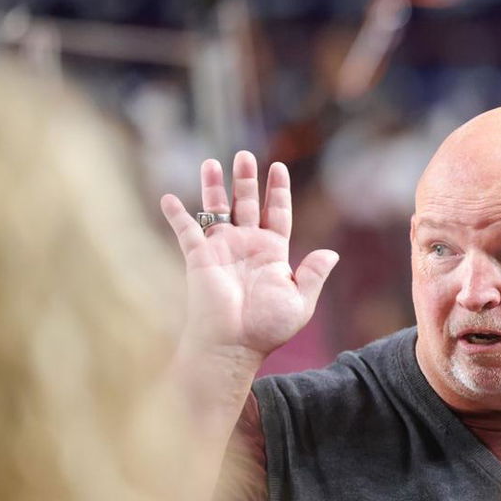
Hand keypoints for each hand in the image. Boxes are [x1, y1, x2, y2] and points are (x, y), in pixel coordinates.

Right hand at [160, 150, 337, 361]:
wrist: (233, 345)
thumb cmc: (266, 328)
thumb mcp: (300, 302)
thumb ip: (313, 275)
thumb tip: (331, 253)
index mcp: (272, 253)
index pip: (276, 213)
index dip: (277, 191)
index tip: (278, 168)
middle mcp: (246, 246)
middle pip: (246, 203)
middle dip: (246, 179)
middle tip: (245, 155)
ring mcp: (221, 250)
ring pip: (216, 209)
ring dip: (214, 186)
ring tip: (212, 161)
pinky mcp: (199, 258)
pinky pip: (186, 231)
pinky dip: (177, 215)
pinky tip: (169, 197)